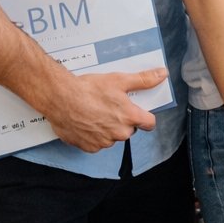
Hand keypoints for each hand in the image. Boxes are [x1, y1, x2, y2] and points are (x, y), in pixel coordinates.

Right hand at [44, 67, 165, 152]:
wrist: (60, 98)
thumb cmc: (90, 89)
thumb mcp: (119, 80)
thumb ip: (143, 80)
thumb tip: (162, 75)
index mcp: (130, 117)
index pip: (149, 123)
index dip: (146, 117)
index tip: (140, 113)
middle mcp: (119, 133)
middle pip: (129, 130)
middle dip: (123, 121)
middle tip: (110, 108)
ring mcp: (104, 142)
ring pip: (112, 137)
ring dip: (108, 129)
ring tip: (95, 114)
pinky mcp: (89, 147)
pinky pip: (97, 143)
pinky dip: (93, 136)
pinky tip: (86, 123)